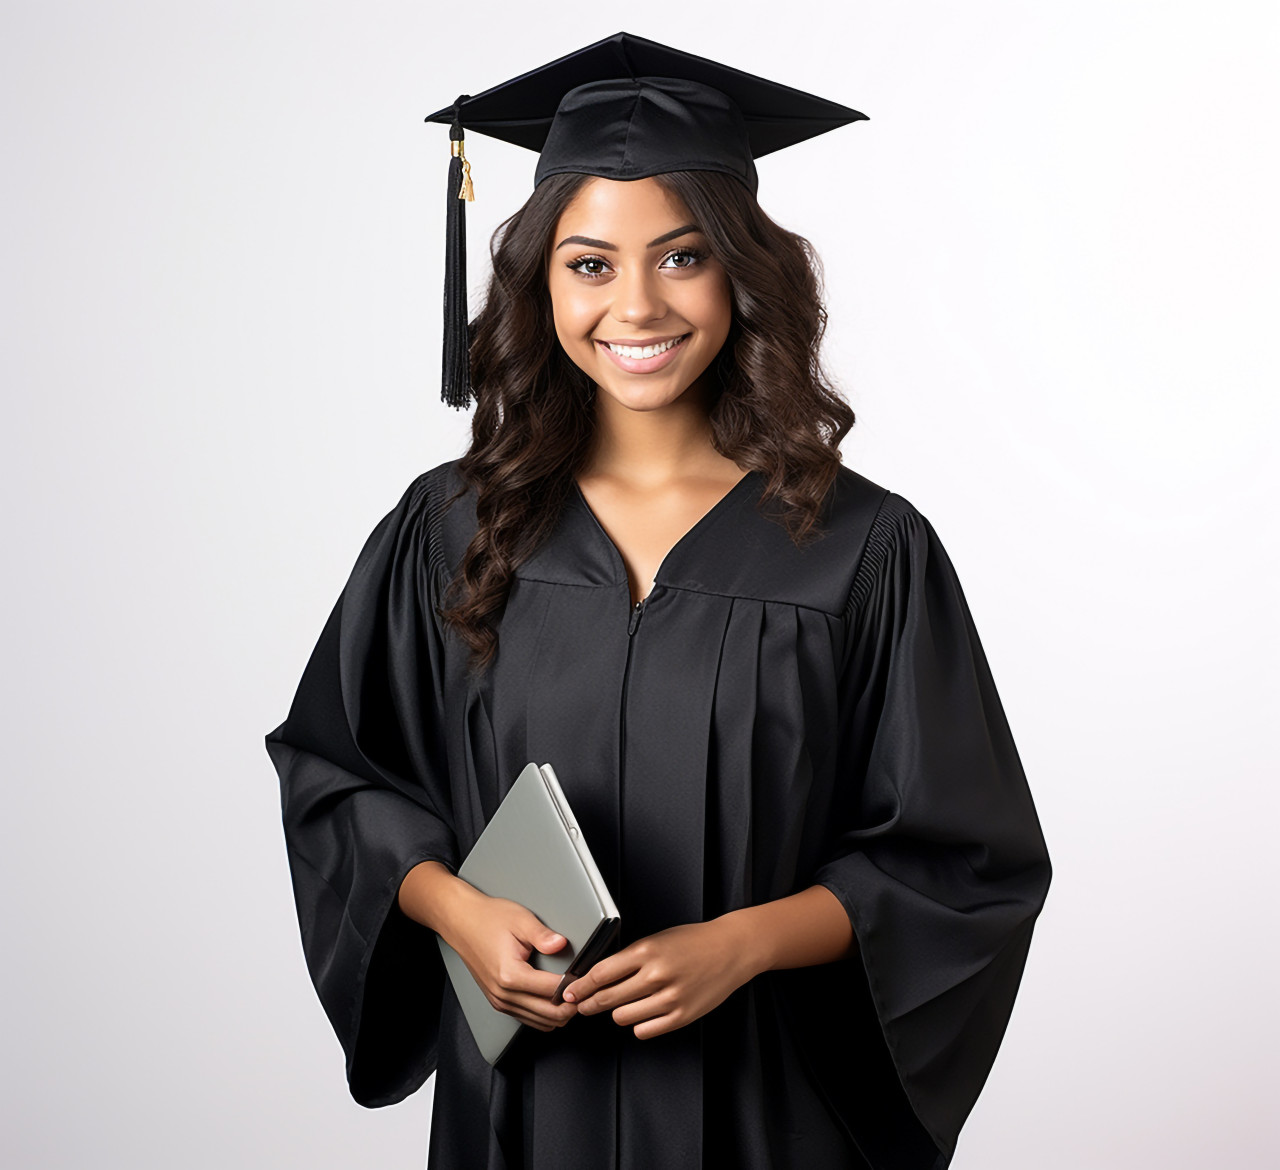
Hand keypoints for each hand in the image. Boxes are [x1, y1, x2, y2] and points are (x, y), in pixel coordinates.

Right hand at [420, 877, 579, 1032]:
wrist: (461, 922)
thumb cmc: (488, 918)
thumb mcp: (520, 919)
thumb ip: (543, 935)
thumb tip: (561, 944)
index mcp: (510, 975)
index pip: (553, 991)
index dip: (574, 986)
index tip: (586, 977)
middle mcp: (504, 994)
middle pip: (549, 1015)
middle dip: (572, 1005)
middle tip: (586, 989)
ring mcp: (500, 1001)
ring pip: (540, 1023)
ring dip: (559, 1013)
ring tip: (573, 994)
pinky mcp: (499, 1002)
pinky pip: (528, 1019)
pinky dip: (545, 1014)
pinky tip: (555, 999)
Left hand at [560, 920, 758, 1039]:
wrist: (730, 949)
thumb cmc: (691, 942)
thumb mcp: (656, 939)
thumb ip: (629, 958)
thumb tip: (597, 977)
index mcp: (647, 950)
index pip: (601, 973)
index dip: (580, 986)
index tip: (569, 992)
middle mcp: (656, 975)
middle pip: (607, 998)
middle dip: (588, 1003)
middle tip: (581, 1005)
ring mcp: (670, 998)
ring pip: (623, 1017)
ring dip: (618, 1012)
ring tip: (625, 1003)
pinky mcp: (681, 1016)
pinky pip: (644, 1031)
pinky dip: (639, 1025)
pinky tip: (643, 1013)